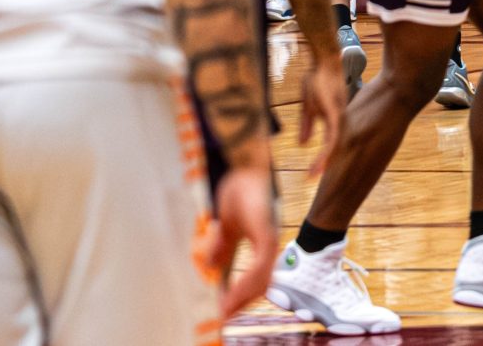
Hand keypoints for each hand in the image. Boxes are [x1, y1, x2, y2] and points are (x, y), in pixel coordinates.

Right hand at [203, 162, 279, 319]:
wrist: (246, 166)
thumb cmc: (240, 189)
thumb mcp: (227, 223)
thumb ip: (223, 244)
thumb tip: (212, 266)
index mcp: (262, 241)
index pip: (256, 275)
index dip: (243, 294)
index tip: (228, 309)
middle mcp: (269, 242)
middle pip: (260, 282)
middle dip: (243, 301)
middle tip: (226, 316)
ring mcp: (269, 238)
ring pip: (260, 278)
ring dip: (243, 296)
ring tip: (226, 310)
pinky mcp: (266, 233)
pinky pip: (258, 265)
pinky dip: (245, 282)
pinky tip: (232, 293)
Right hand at [297, 39, 346, 178]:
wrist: (325, 61)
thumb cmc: (318, 80)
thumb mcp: (309, 107)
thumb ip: (307, 125)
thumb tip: (304, 145)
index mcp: (333, 122)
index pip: (331, 147)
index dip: (324, 162)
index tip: (314, 177)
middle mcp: (338, 123)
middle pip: (335, 150)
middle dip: (325, 167)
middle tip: (315, 184)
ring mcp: (339, 119)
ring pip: (334, 147)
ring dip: (324, 163)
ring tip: (315, 177)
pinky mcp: (336, 114)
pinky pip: (333, 137)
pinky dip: (326, 151)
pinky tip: (322, 162)